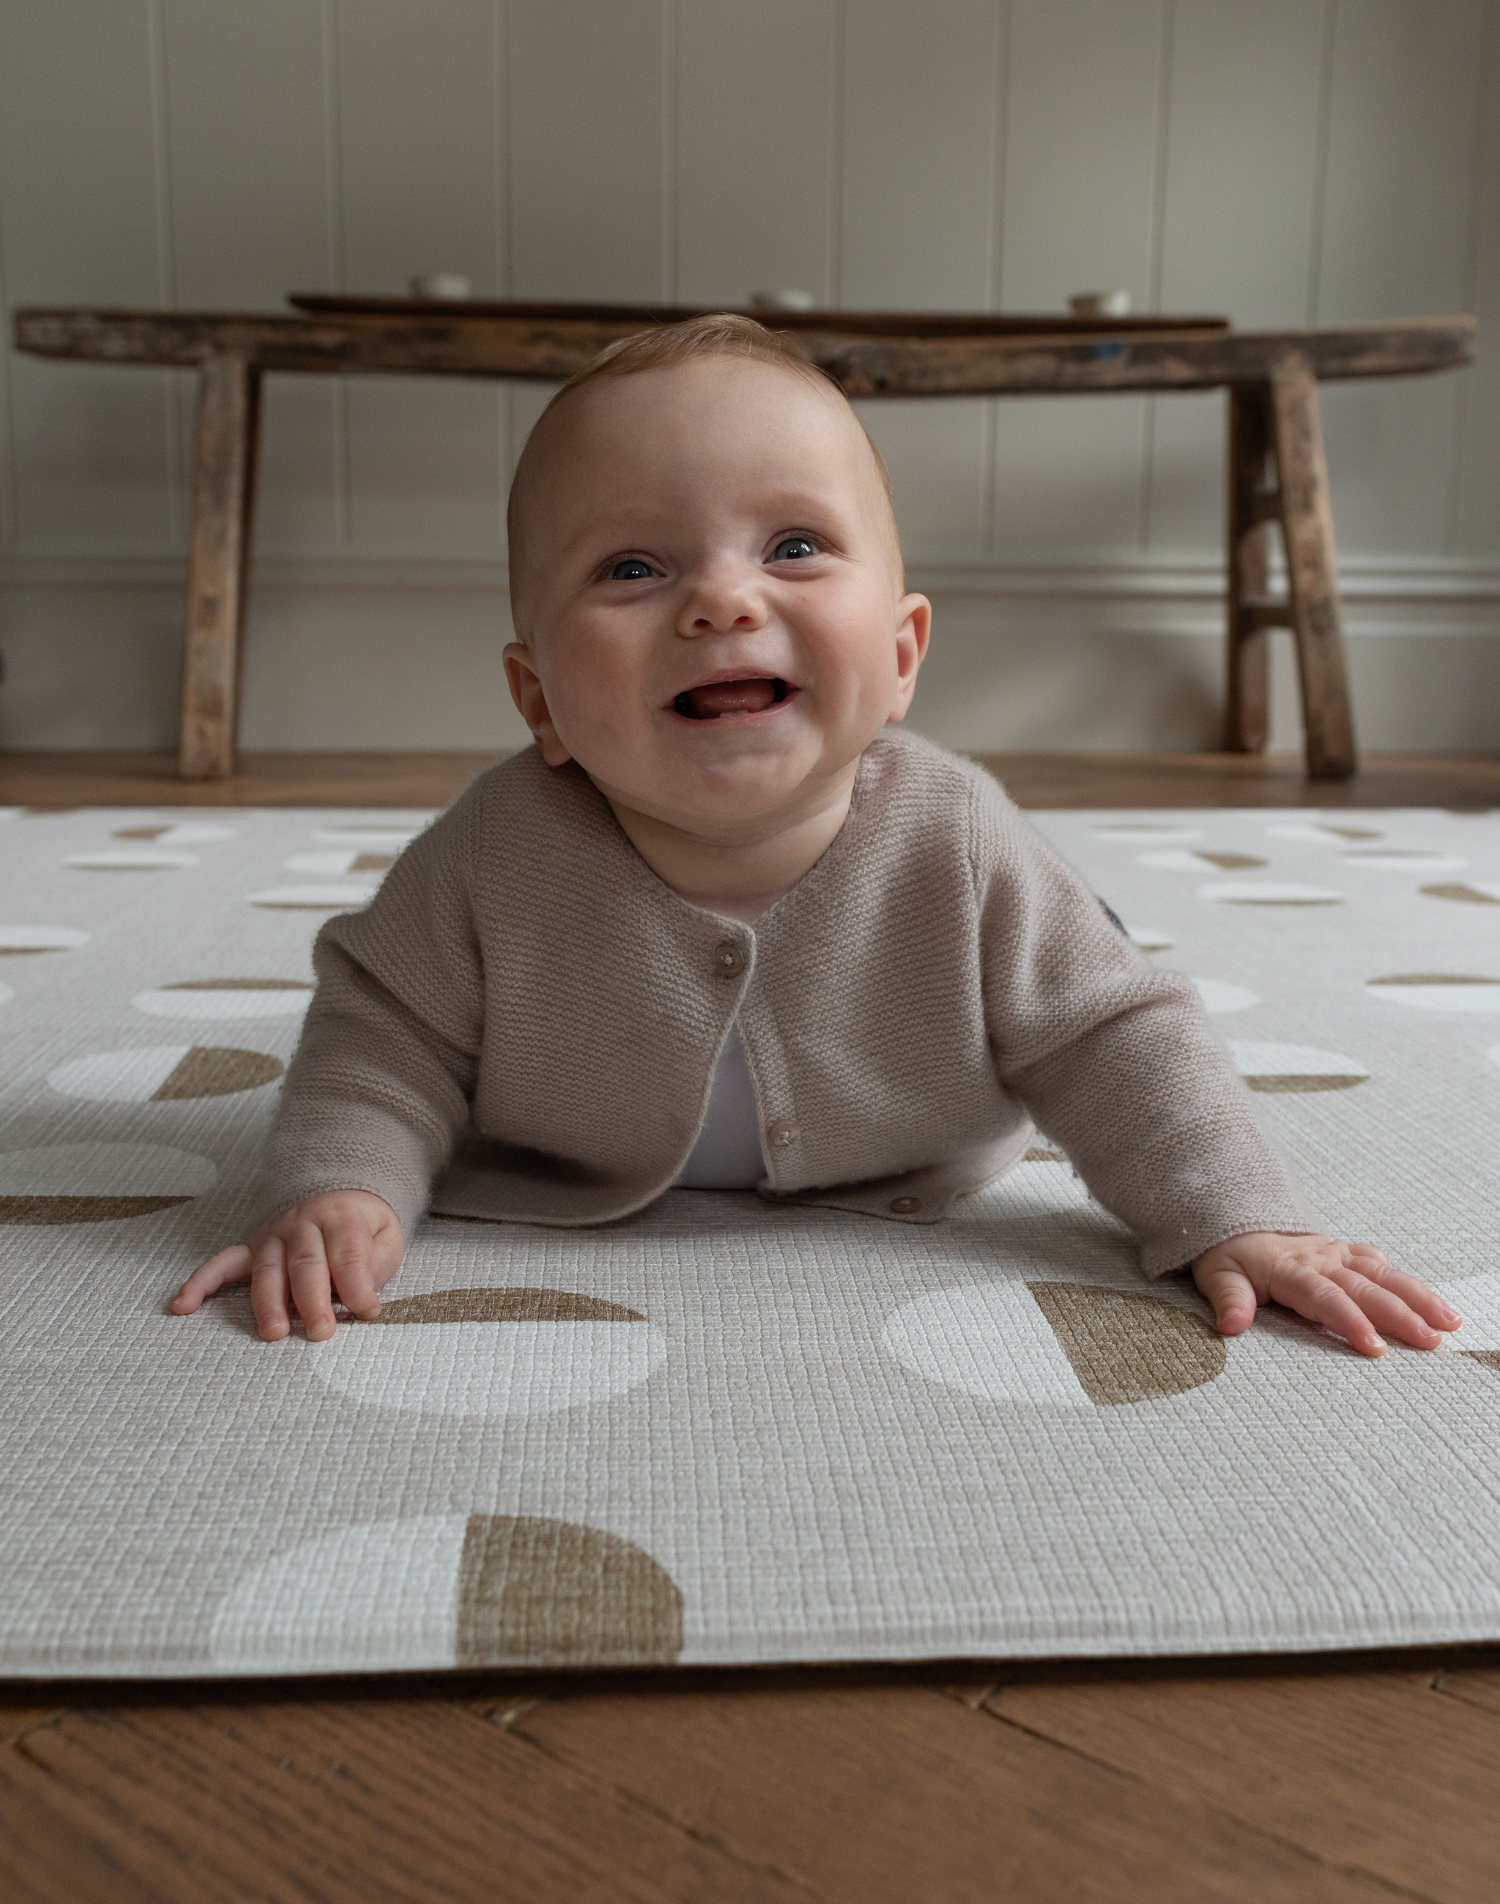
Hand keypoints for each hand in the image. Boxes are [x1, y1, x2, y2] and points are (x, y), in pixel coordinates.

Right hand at [170, 1191, 403, 1341]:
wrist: (338, 1194)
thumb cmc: (364, 1229)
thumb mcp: (386, 1237)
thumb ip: (376, 1263)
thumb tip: (361, 1295)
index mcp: (341, 1218)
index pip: (347, 1254)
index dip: (357, 1284)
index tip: (367, 1311)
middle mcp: (302, 1224)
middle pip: (305, 1264)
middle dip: (313, 1300)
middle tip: (320, 1332)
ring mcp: (272, 1236)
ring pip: (267, 1270)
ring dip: (269, 1303)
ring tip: (273, 1333)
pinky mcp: (251, 1249)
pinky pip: (222, 1264)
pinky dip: (202, 1283)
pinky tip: (184, 1305)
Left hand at [1192, 1231, 1461, 1357]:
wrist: (1235, 1223)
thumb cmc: (1228, 1257)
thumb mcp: (1216, 1276)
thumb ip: (1227, 1300)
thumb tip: (1232, 1324)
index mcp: (1290, 1268)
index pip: (1325, 1298)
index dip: (1350, 1321)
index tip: (1374, 1346)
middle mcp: (1320, 1258)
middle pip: (1365, 1288)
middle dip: (1400, 1314)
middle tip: (1430, 1341)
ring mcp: (1336, 1253)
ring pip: (1383, 1274)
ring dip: (1417, 1297)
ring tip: (1448, 1322)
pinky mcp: (1346, 1252)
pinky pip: (1380, 1264)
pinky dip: (1407, 1281)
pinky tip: (1430, 1301)